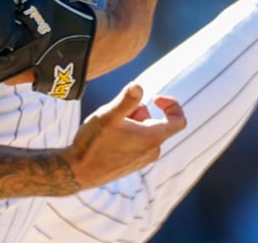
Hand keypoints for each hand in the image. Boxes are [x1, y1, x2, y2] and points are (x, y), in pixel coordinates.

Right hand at [60, 83, 185, 187]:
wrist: (78, 172)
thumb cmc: (93, 143)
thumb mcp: (108, 115)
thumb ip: (126, 100)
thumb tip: (139, 86)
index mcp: (153, 139)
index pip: (179, 121)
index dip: (172, 105)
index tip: (155, 97)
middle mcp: (152, 151)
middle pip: (153, 122)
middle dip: (136, 112)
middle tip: (115, 115)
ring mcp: (142, 160)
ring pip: (143, 132)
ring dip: (129, 124)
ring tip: (108, 128)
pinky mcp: (132, 165)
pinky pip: (136, 143)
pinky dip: (125, 135)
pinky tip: (106, 139)